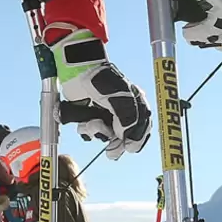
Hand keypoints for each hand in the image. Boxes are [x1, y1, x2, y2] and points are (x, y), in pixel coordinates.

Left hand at [52, 29, 151, 158]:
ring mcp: (107, 115)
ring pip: (106, 136)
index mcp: (136, 104)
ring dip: (98, 132)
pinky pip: (91, 132)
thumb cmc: (103, 81)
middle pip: (124, 136)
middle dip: (114, 140)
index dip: (137, 140)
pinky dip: (87, 131)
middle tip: (110, 150)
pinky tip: (84, 124)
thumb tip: (127, 140)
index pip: (143, 128)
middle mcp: (123, 111)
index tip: (128, 148)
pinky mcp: (91, 116)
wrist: (77, 71)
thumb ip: (128, 121)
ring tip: (91, 123)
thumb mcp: (121, 100)